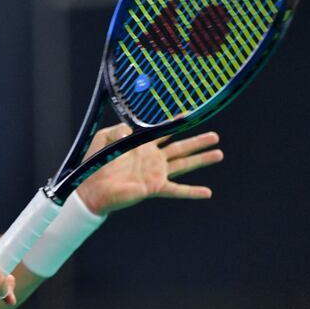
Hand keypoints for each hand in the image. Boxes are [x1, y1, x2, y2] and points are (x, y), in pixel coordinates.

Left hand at [76, 123, 223, 215]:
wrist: (91, 187)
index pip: (162, 133)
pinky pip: (177, 189)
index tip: (189, 116)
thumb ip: (117, 129)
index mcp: (140, 147)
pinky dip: (192, 192)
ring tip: (218, 154)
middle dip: (198, 142)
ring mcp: (154, 174)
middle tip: (216, 136)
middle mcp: (151, 159)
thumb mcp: (103, 138)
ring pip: (183, 165)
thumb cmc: (94, 164)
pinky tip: (207, 192)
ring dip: (201, 160)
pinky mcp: (153, 187)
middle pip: (180, 148)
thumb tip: (130, 131)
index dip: (175, 124)